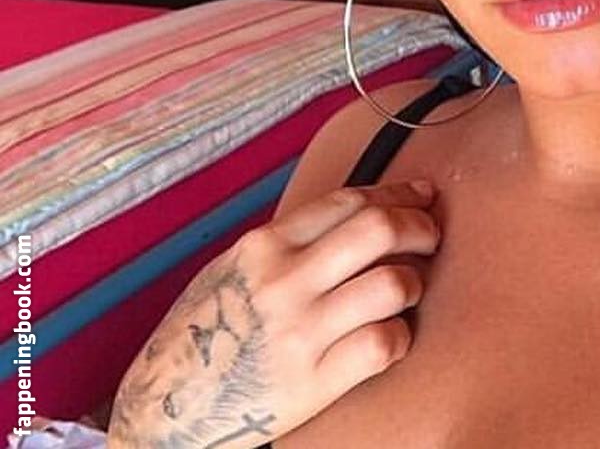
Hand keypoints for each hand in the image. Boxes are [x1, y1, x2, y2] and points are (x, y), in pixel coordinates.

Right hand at [106, 178, 440, 448]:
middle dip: (420, 226)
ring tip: (408, 290)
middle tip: (431, 237)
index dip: (398, 194)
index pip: (351, 200)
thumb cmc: (203, 334)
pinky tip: (391, 337)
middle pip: (379, 229)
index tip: (423, 194)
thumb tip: (358, 213)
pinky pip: (384, 344)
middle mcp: (284, 281)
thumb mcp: (235, 269)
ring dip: (414, 283)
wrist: (163, 411)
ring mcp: (300, 333)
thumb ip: (289, 242)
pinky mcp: (313, 383)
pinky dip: (400, 337)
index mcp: (265, 245)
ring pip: (393, 283)